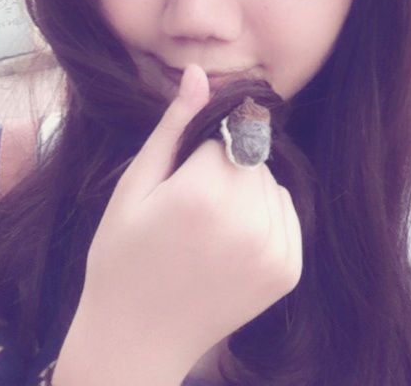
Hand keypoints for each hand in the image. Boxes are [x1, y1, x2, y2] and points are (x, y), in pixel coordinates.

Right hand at [55, 64, 302, 383]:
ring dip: (247, 192)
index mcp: (202, 194)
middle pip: (251, 157)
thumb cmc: (122, 256)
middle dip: (226, 168)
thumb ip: (173, 125)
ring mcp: (273, 250)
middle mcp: (247, 221)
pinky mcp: (288, 272)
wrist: (138, 338)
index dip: (203, 148)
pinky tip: (231, 243)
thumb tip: (198, 72)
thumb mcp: (135, 185)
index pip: (227, 133)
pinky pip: (286, 214)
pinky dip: (265, 217)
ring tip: (208, 227)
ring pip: (270, 183)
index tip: (184, 176)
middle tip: (190, 206)